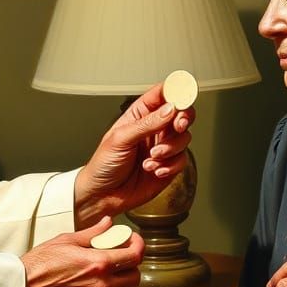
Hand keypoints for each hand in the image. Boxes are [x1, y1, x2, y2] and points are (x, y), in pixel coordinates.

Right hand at [20, 217, 143, 286]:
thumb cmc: (39, 265)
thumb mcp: (67, 241)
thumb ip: (93, 233)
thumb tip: (109, 223)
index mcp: (99, 264)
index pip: (135, 256)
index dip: (139, 246)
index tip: (134, 242)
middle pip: (135, 277)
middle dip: (130, 266)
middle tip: (119, 258)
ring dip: (118, 281)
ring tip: (101, 273)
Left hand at [74, 81, 193, 226]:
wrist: (103, 195)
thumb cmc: (104, 164)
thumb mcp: (120, 139)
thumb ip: (147, 124)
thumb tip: (170, 109)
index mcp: (139, 115)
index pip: (163, 94)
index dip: (176, 91)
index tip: (182, 98)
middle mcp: (154, 128)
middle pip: (181, 113)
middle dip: (183, 119)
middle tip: (177, 126)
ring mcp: (163, 147)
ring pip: (184, 138)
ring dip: (171, 148)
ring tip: (152, 157)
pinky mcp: (169, 166)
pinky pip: (182, 160)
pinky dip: (170, 166)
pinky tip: (154, 170)